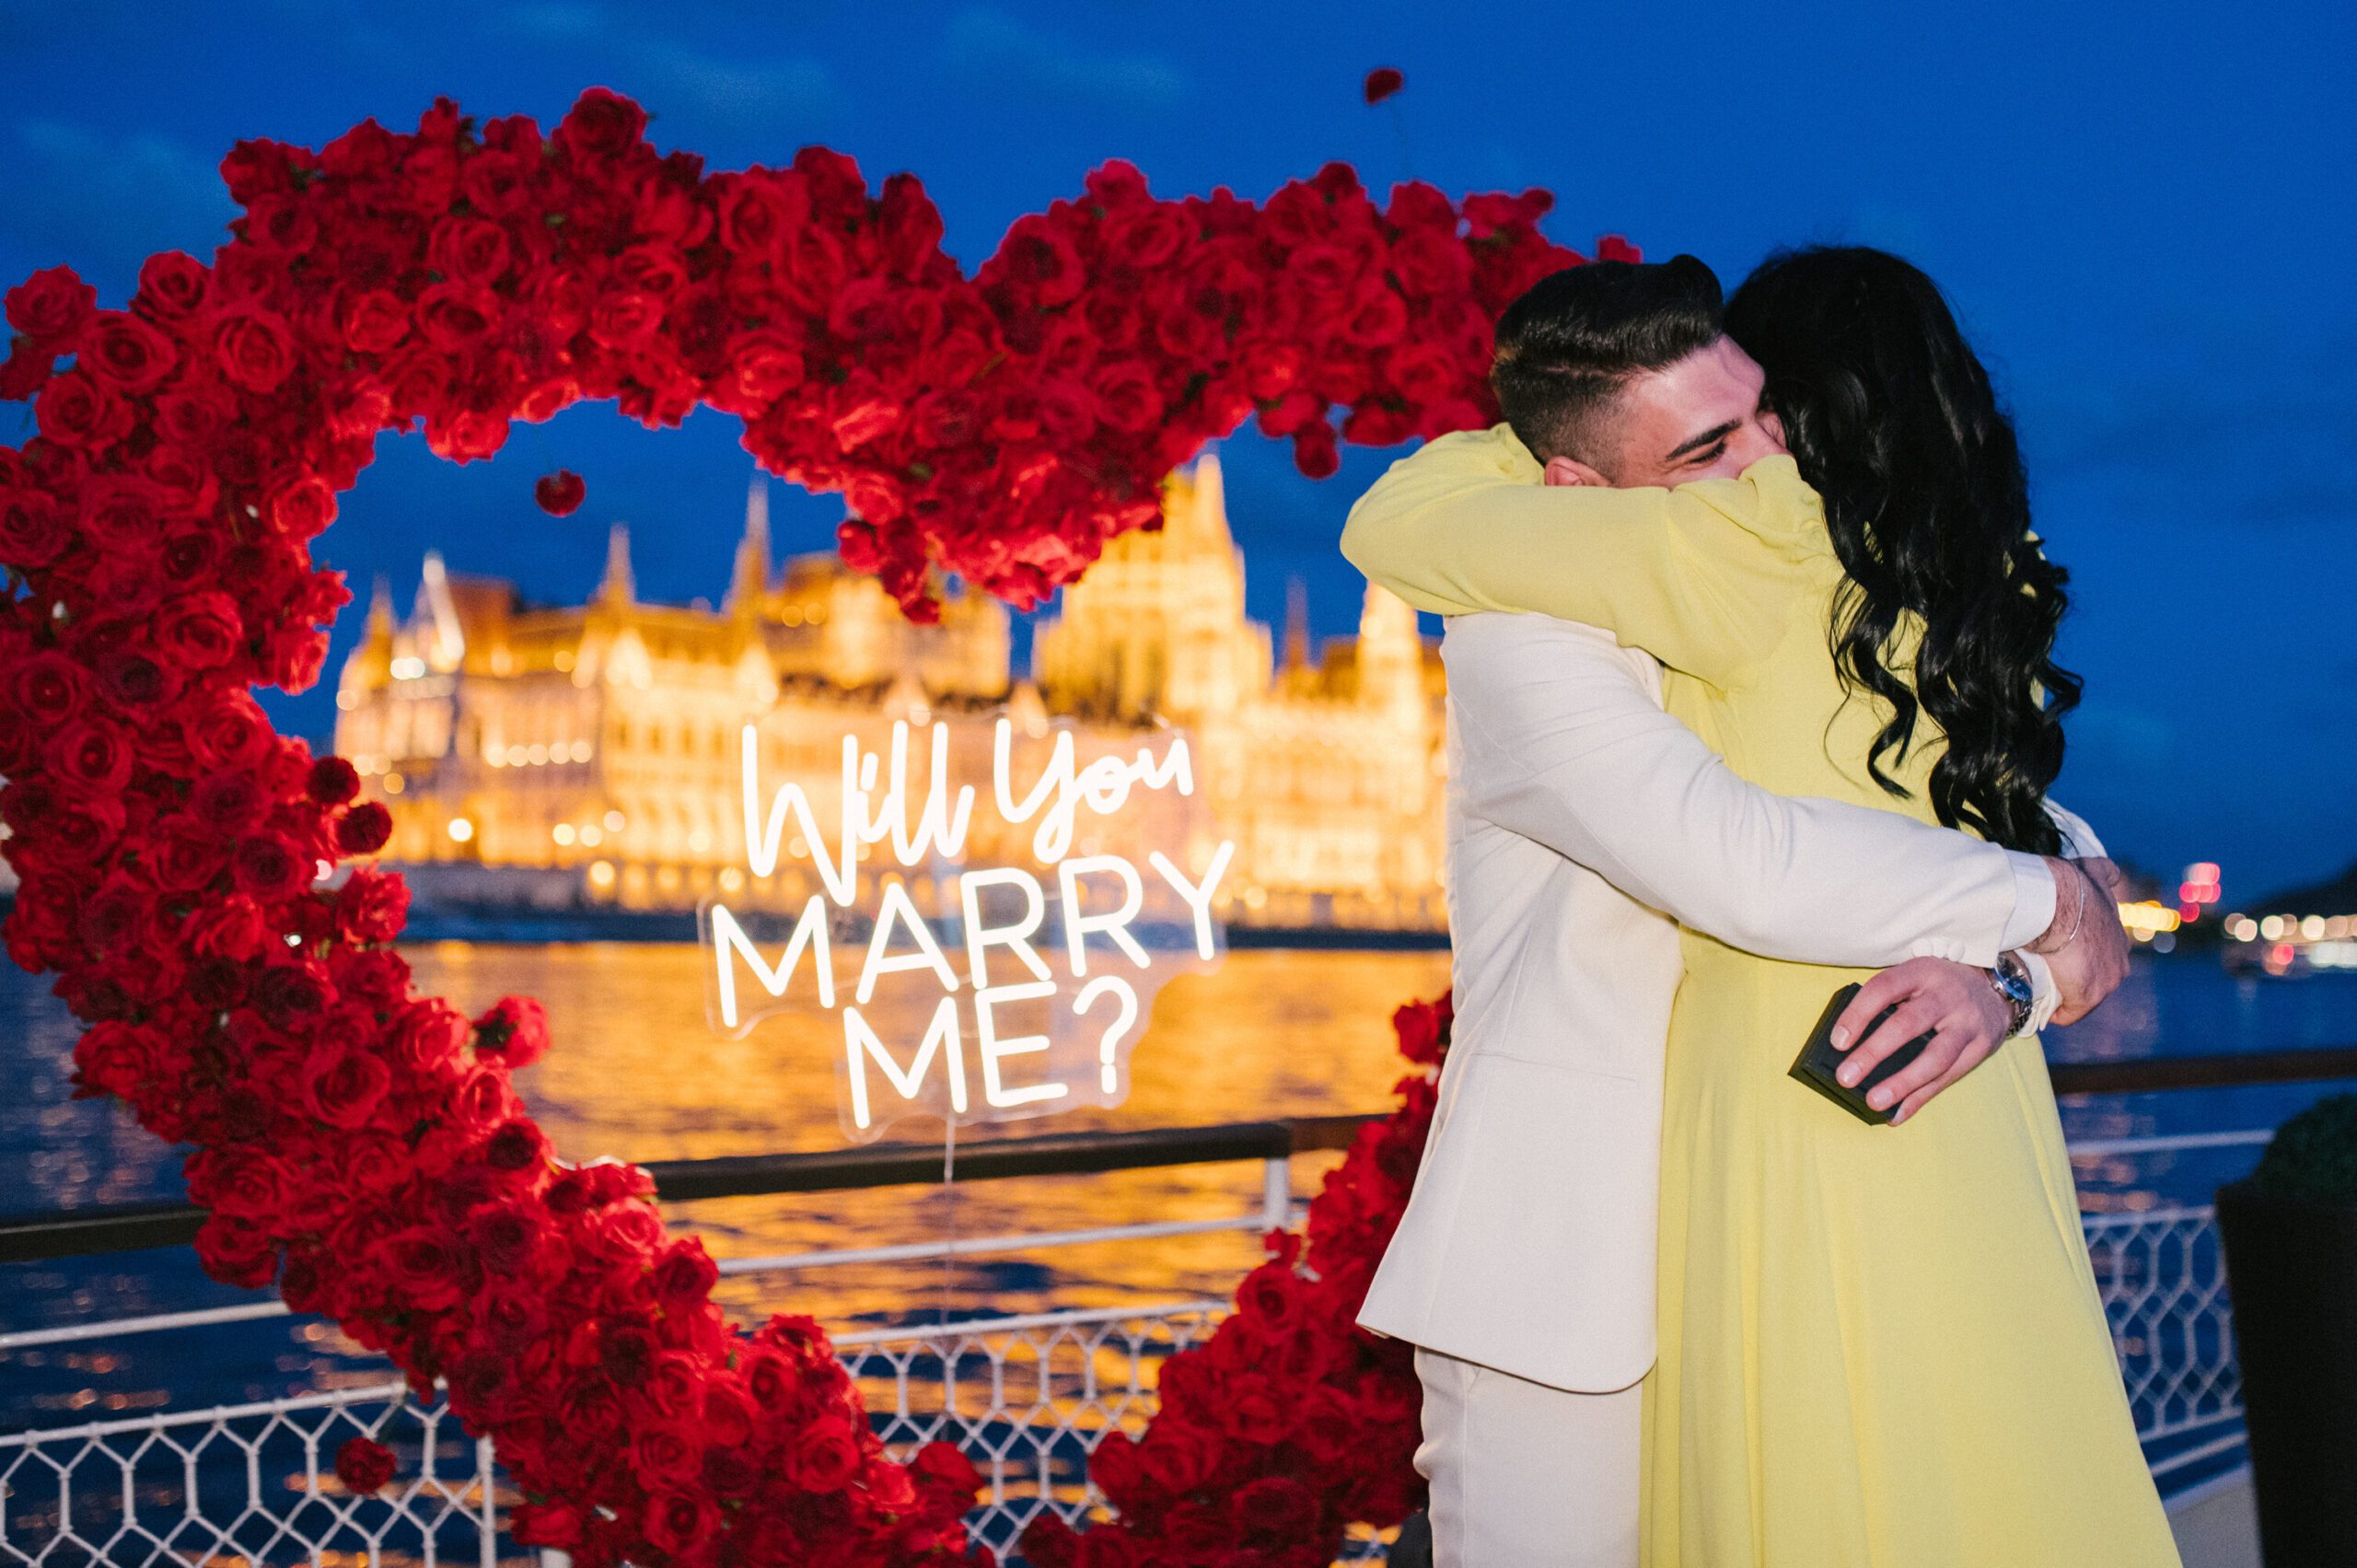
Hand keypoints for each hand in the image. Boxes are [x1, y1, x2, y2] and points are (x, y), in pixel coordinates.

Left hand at [1830, 957, 2012, 1124]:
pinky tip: (1897, 1113)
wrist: (1994, 986)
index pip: (1884, 988)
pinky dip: (1921, 1098)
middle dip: (1873, 1053)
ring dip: (1902, 1083)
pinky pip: (1949, 1077)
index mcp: (1921, 972)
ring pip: (1934, 1057)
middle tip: (1846, 1077)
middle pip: (1907, 1024)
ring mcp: (1967, 1022)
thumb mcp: (1916, 977)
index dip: (1858, 1014)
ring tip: (1874, 1102)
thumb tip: (1847, 1042)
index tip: (1838, 1041)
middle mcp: (1947, 995)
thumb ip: (1888, 1000)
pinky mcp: (1981, 1047)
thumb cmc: (1938, 986)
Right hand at [2041, 861, 2130, 1025]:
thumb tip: (2112, 871)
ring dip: (2066, 993)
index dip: (2084, 956)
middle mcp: (2121, 960)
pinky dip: (2057, 1012)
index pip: (2106, 954)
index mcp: (2119, 937)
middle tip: (2050, 970)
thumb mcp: (2096, 872)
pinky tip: (2042, 1007)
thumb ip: (2107, 873)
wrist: (2057, 903)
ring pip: (2085, 995)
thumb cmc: (2072, 887)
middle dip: (2078, 977)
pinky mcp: (2088, 995)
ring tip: (2042, 988)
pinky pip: (2071, 1013)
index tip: (2064, 955)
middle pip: (2099, 977)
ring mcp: (2107, 980)